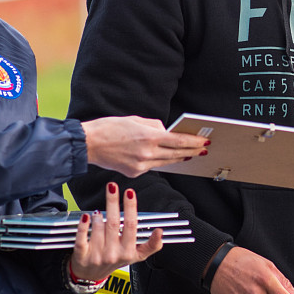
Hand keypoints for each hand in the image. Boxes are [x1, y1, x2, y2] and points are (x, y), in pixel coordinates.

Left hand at [69, 181, 163, 280]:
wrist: (91, 276)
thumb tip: (160, 232)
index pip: (131, 226)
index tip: (130, 193)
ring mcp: (97, 255)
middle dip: (113, 202)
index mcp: (128, 252)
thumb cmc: (115, 260)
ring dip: (98, 215)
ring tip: (99, 211)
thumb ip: (151, 245)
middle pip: (114, 223)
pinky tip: (86, 217)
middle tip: (113, 187)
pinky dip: (83, 226)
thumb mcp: (137, 256)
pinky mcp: (82, 255)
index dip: (131, 208)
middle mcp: (113, 253)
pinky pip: (81, 238)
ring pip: (98, 228)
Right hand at [81, 116, 208, 177]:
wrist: (89, 144)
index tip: (204, 142)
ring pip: (166, 162)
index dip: (193, 142)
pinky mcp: (134, 173)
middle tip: (202, 150)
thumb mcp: (135, 120)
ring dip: (178, 158)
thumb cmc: (109, 128)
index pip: (178, 141)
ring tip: (189, 155)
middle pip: (176, 154)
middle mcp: (147, 153)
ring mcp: (141, 165)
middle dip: (191, 151)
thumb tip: (166, 132)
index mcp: (149, 137)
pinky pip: (152, 167)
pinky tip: (166, 158)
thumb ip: (154, 126)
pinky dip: (159, 161)